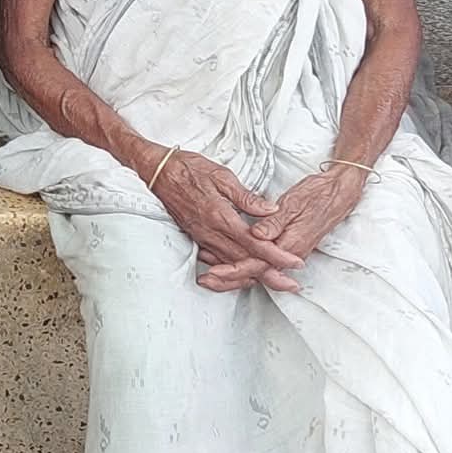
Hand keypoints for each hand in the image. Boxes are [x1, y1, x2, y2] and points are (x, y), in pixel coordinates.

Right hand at [147, 148, 302, 291]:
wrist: (156, 171)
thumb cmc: (188, 168)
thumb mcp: (222, 175)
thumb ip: (247, 197)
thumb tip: (271, 210)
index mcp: (220, 216)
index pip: (254, 242)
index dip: (276, 255)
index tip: (295, 262)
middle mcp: (210, 231)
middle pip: (244, 260)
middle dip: (270, 273)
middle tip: (291, 283)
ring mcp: (201, 236)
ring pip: (230, 263)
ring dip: (252, 274)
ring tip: (272, 281)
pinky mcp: (195, 236)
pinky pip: (216, 259)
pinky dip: (232, 269)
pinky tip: (242, 272)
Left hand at [198, 166, 363, 291]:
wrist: (339, 194)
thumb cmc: (317, 196)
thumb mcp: (294, 203)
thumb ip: (274, 222)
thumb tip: (258, 235)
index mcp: (289, 243)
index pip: (257, 263)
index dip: (234, 269)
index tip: (215, 272)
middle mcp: (289, 253)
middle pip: (255, 272)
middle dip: (229, 279)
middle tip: (205, 280)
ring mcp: (289, 252)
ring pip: (258, 270)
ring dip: (234, 274)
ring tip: (210, 275)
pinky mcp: (287, 247)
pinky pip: (263, 262)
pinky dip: (244, 264)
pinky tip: (228, 261)